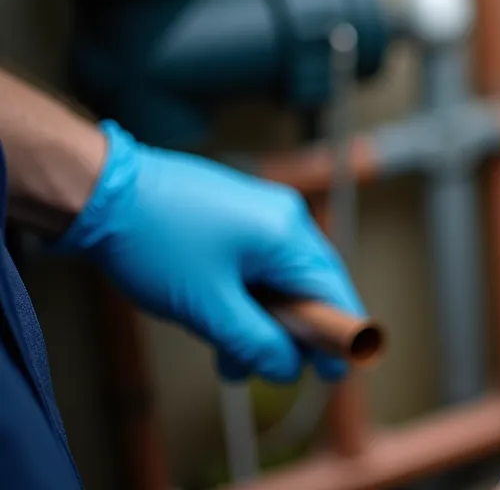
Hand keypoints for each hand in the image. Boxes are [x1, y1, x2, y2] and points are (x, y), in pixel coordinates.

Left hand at [54, 121, 364, 382]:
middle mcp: (282, 218)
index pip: (332, 291)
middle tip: (271, 369)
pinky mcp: (234, 213)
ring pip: (278, 278)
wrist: (97, 190)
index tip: (337, 371)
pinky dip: (246, 296)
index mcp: (286, 235)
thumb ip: (255, 342)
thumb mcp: (208, 308)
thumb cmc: (152, 242)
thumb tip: (288, 368)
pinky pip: (256, 262)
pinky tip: (218, 321)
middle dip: (290, 334)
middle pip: (308, 286)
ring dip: (261, 321)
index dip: (340, 335)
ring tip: (229, 357)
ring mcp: (258, 212)